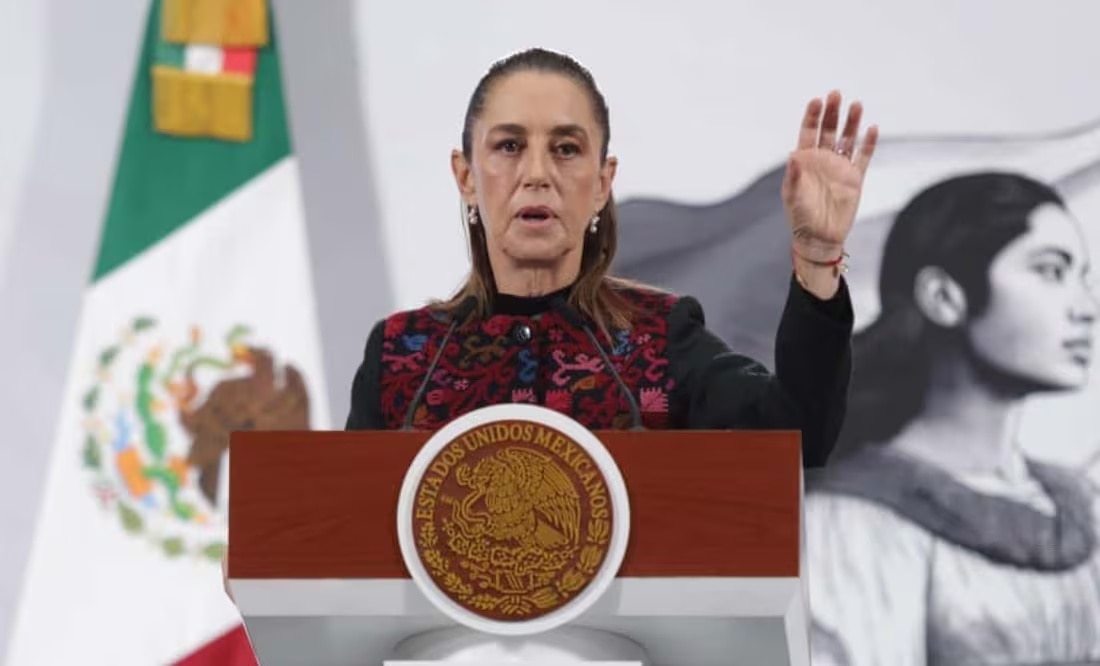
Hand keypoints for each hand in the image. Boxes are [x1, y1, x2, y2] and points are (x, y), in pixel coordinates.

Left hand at [781, 91, 877, 263]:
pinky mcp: (855, 178)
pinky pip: (863, 157)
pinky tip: (873, 128)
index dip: (812, 116)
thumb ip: (794, 175)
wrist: (819, 238)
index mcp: (804, 160)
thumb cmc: (800, 216)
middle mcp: (822, 160)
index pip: (808, 132)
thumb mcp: (792, 195)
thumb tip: (793, 155)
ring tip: (856, 105)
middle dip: (832, 112)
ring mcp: (839, 167)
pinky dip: (869, 143)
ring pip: (847, 139)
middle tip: (836, 94)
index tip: (817, 100)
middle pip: (828, 130)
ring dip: (852, 123)